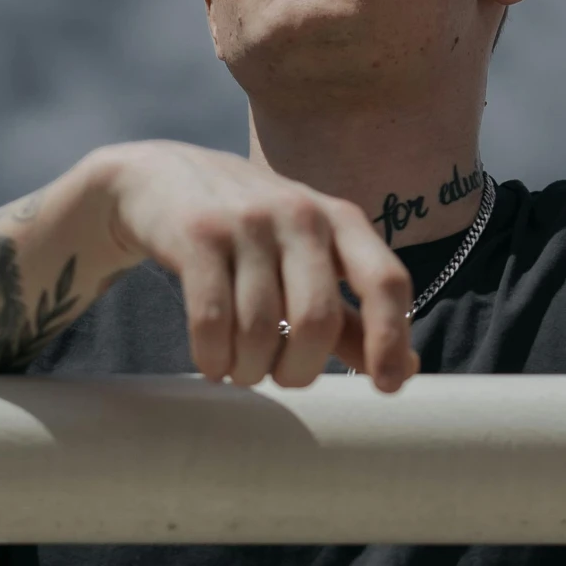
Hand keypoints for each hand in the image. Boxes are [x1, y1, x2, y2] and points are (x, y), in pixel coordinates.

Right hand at [100, 142, 416, 392]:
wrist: (161, 179)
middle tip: (279, 377)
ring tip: (239, 368)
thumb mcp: (306, 260)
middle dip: (298, 370)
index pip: (386, 280)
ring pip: (259, 329)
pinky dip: (213, 357)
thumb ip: (351, 316)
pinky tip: (212, 360)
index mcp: (340, 220)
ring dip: (248, 369)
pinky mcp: (197, 234)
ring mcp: (246, 220)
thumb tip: (405, 370)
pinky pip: (212, 320)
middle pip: (316, 320)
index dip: (391, 337)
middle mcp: (300, 214)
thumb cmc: (249, 231)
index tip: (388, 387)